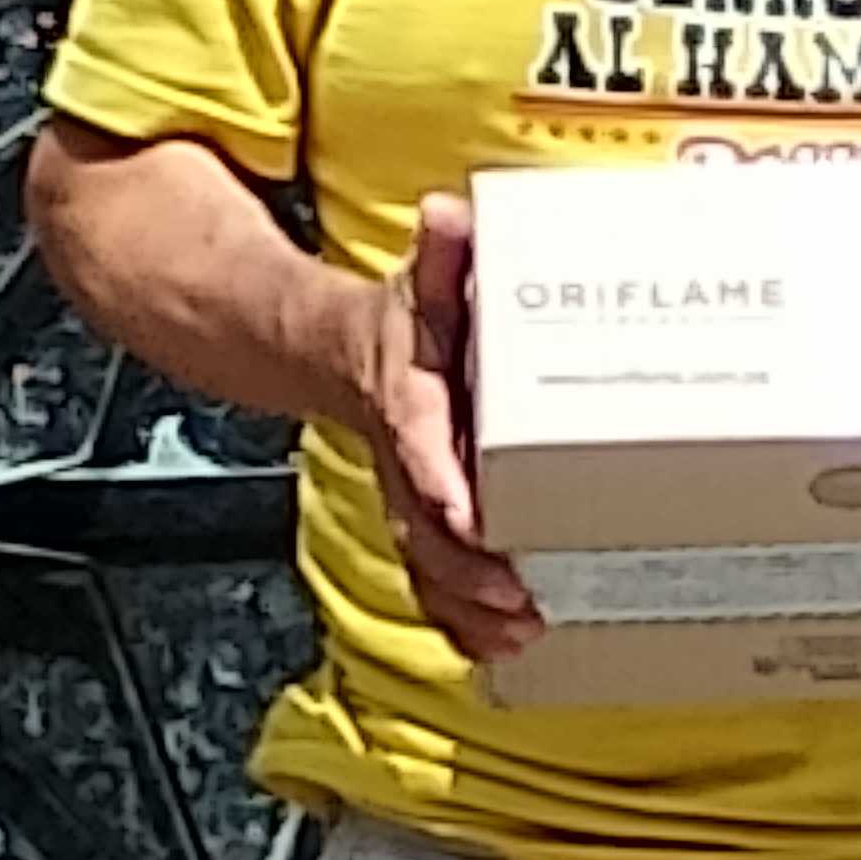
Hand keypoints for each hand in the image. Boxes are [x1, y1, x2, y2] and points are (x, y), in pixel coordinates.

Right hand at [352, 193, 541, 666]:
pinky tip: (504, 647)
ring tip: (519, 632)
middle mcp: (406, 460)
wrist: (341, 354)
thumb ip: (441, 249)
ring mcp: (411, 500)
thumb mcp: (422, 276)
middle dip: (468, 571)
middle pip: (425, 527)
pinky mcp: (425, 525)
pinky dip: (464, 622)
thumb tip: (447, 213)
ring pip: (429, 567)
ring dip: (469, 609)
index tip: (470, 516)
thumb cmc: (403, 321)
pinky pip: (437, 584)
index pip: (416, 440)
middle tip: (517, 597)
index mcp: (406, 396)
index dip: (438, 480)